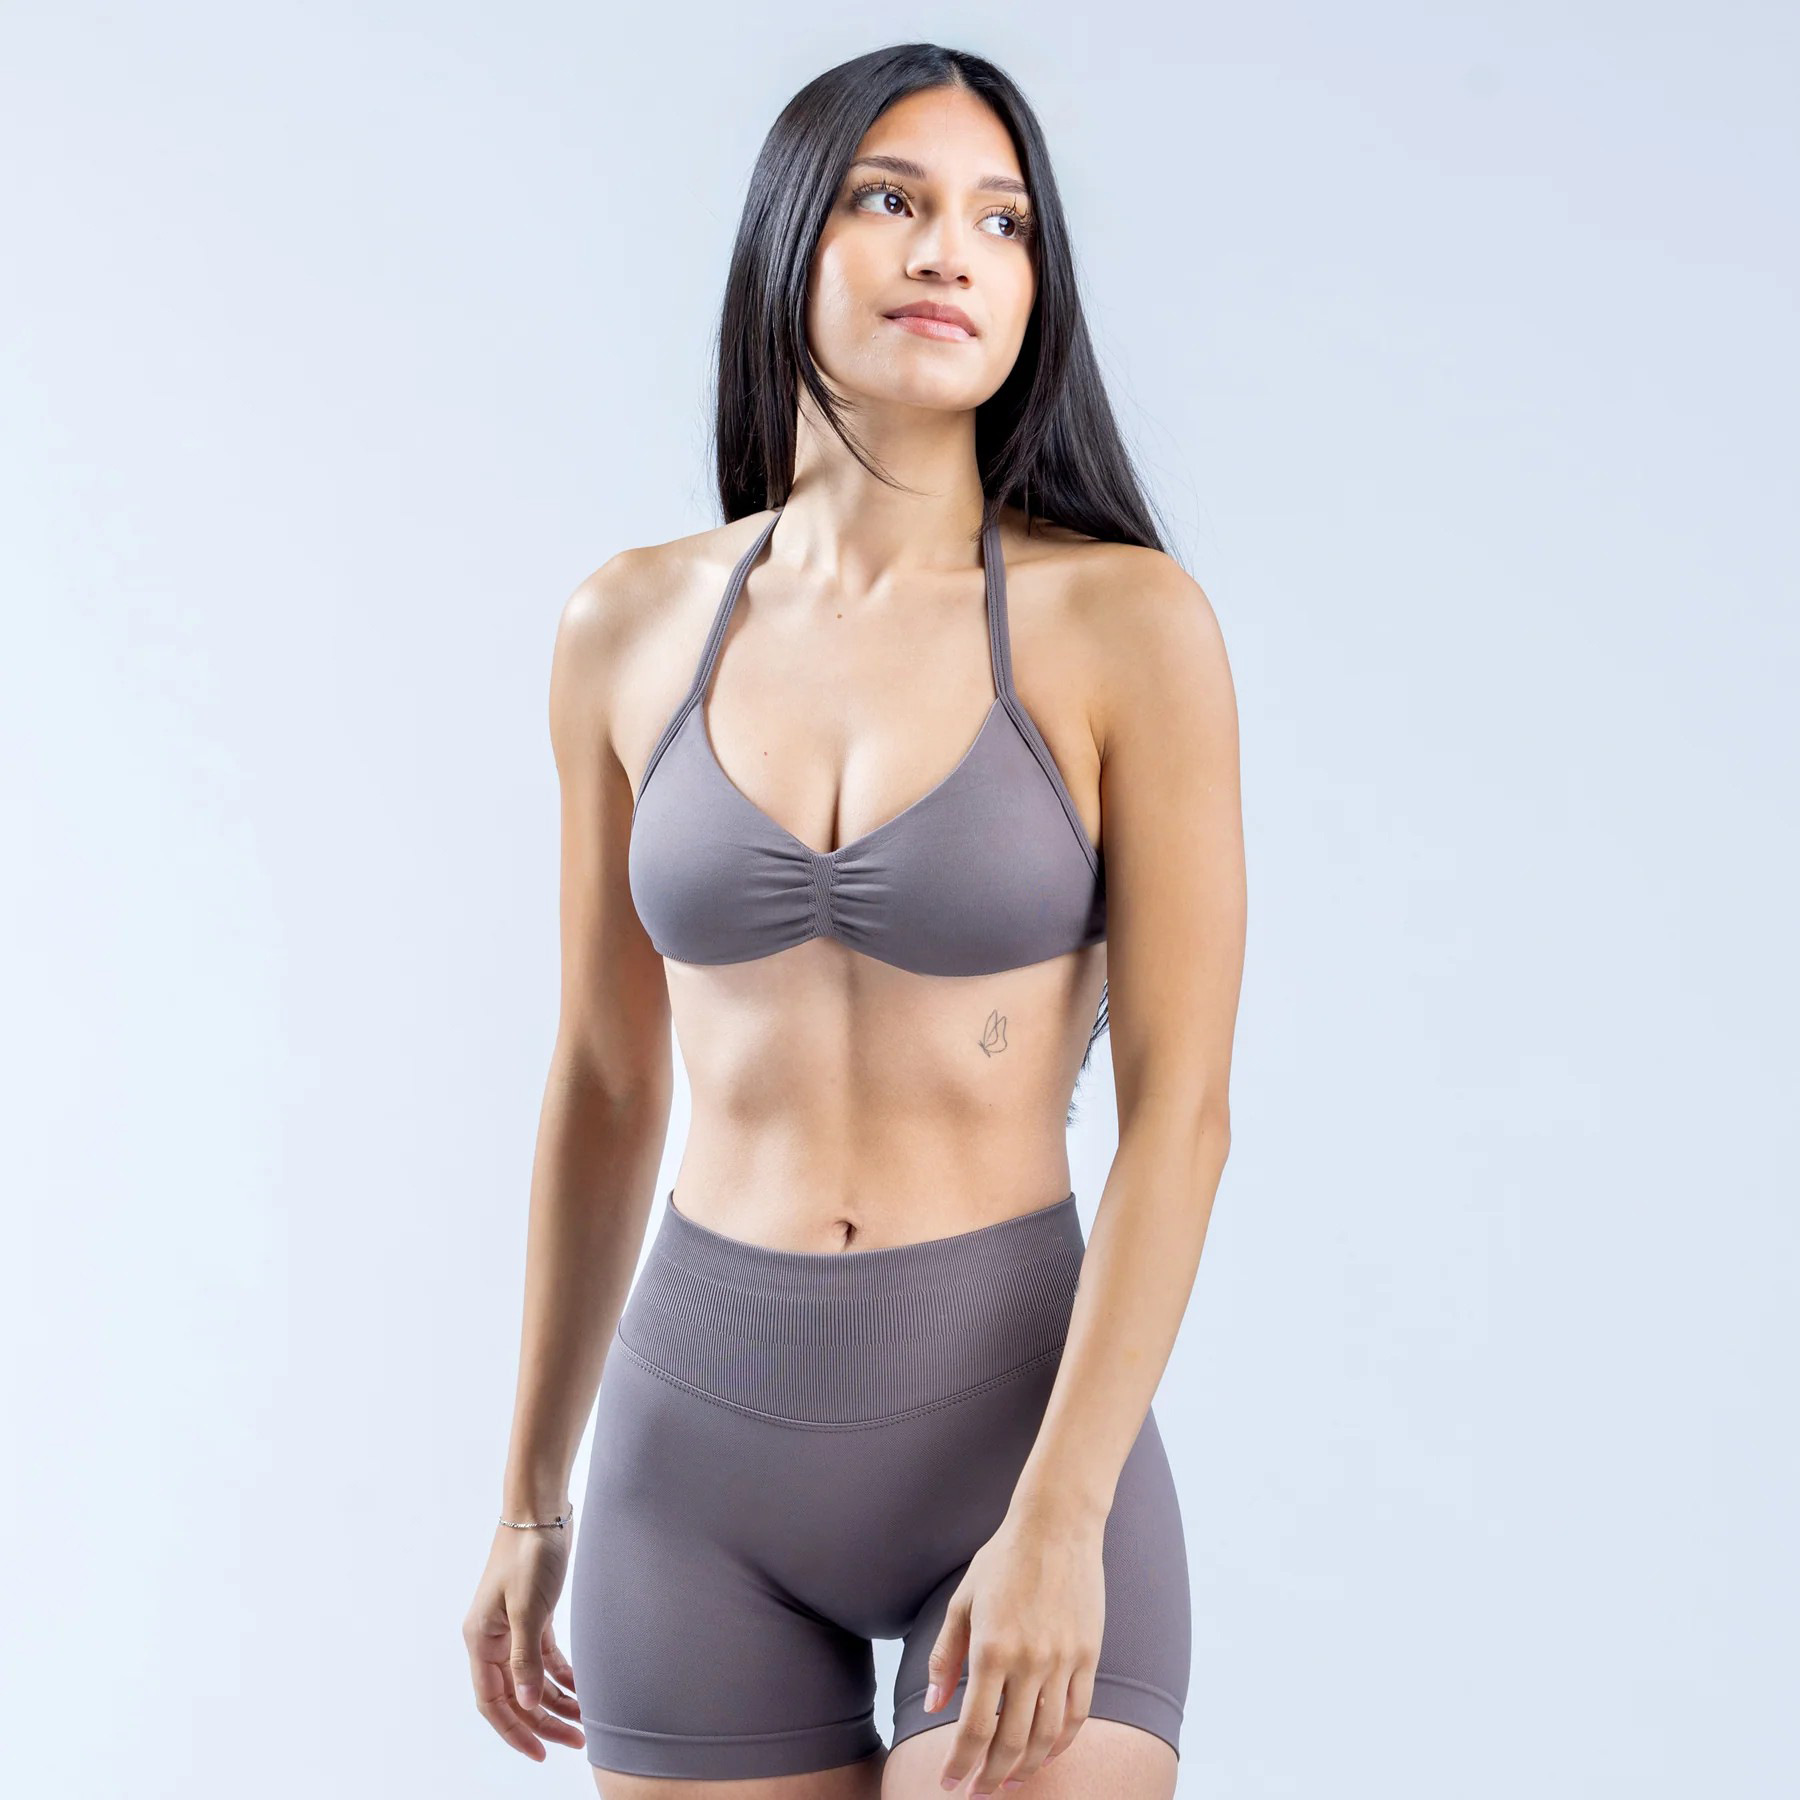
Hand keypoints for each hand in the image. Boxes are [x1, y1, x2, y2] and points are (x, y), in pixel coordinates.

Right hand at [462, 1517, 584, 1760]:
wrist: (541, 1509)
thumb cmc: (529, 1553)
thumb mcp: (527, 1607)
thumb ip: (526, 1657)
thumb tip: (526, 1702)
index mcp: (480, 1640)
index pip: (493, 1702)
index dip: (515, 1730)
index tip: (541, 1752)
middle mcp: (493, 1638)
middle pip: (516, 1695)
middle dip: (544, 1721)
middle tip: (577, 1741)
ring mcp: (513, 1627)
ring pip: (532, 1678)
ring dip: (556, 1701)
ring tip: (585, 1722)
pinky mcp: (534, 1615)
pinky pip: (545, 1657)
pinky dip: (562, 1675)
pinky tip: (582, 1690)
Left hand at [921, 1503, 1106, 1793]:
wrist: (1057, 1526)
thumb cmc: (1002, 1559)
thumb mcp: (962, 1602)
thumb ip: (945, 1657)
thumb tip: (933, 1706)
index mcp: (990, 1649)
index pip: (973, 1729)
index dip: (960, 1764)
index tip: (950, 1784)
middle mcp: (1028, 1661)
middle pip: (1011, 1743)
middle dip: (990, 1777)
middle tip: (977, 1793)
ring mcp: (1063, 1660)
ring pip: (1047, 1736)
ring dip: (1027, 1767)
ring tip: (1009, 1780)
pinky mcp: (1088, 1655)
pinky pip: (1077, 1713)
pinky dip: (1062, 1741)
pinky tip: (1047, 1752)